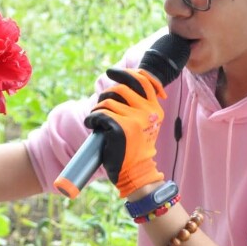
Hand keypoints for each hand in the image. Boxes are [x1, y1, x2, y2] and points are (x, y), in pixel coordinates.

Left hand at [84, 68, 166, 197]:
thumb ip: (139, 106)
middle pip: (120, 88)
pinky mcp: (119, 129)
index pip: (143, 80)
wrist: (137, 173)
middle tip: (100, 102)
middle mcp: (147, 112)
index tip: (113, 73)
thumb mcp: (145, 124)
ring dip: (97, 108)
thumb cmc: (136, 149)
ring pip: (107, 101)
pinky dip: (92, 118)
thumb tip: (119, 86)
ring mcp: (134, 120)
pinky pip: (99, 115)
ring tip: (96, 118)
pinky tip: (92, 125)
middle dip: (106, 93)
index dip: (126, 72)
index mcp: (154, 109)